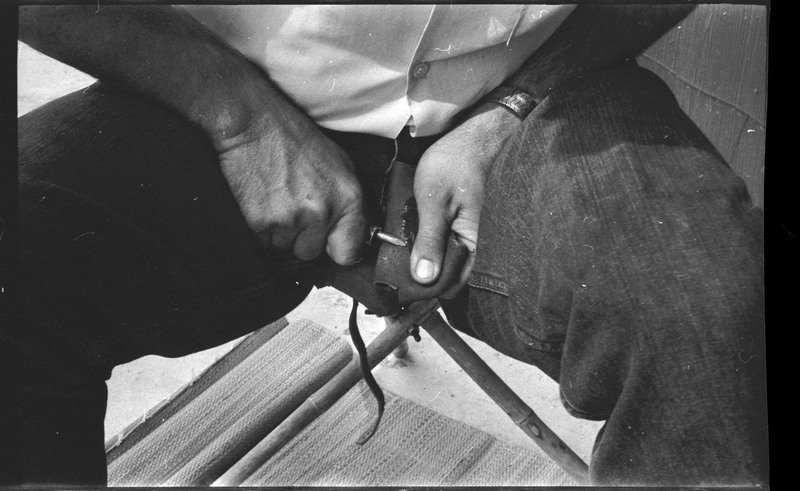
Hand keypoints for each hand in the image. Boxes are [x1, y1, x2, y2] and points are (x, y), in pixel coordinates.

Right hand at [213, 98, 365, 265]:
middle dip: (299, 235)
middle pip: (309, 252)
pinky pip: (258, 244)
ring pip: (281, 249)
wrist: (251, 123)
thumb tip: (348, 234)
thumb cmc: (291, 138)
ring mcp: (289, 220)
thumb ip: (347, 203)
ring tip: (271, 198)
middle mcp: (321, 212)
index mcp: (348, 197)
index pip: (350, 252)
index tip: (329, 244)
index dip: (336, 249)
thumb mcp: (337, 163)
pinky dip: (256, 230)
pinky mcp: (259, 225)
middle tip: (289, 204)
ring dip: (276, 232)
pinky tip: (257, 202)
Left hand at [410, 104, 519, 293]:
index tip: (400, 287)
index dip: (426, 288)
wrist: (476, 135)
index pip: (452, 284)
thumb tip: (423, 278)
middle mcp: (480, 246)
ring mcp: (474, 237)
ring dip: (428, 262)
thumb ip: (429, 240)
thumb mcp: (435, 200)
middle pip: (450, 278)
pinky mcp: (468, 227)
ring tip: (404, 254)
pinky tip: (418, 240)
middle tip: (397, 270)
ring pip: (449, 263)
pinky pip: (451, 247)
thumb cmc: (457, 162)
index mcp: (475, 243)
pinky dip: (434, 247)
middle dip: (425, 277)